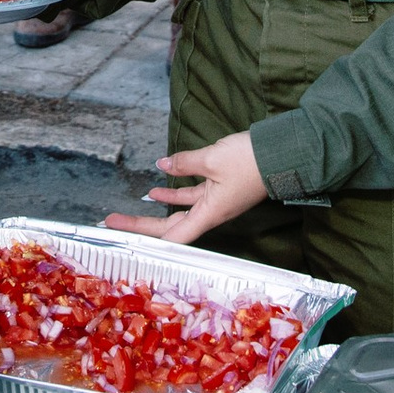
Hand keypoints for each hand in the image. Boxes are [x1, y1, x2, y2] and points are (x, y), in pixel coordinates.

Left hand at [103, 131, 269, 244]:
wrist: (281, 154)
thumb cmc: (249, 161)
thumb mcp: (211, 158)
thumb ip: (184, 162)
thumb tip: (164, 164)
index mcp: (209, 214)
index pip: (172, 237)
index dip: (144, 238)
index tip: (121, 235)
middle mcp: (210, 214)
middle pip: (170, 227)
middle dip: (140, 225)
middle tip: (112, 222)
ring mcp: (215, 203)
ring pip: (180, 211)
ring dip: (156, 208)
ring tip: (131, 207)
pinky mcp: (220, 190)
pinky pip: (191, 196)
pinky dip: (174, 191)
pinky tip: (158, 184)